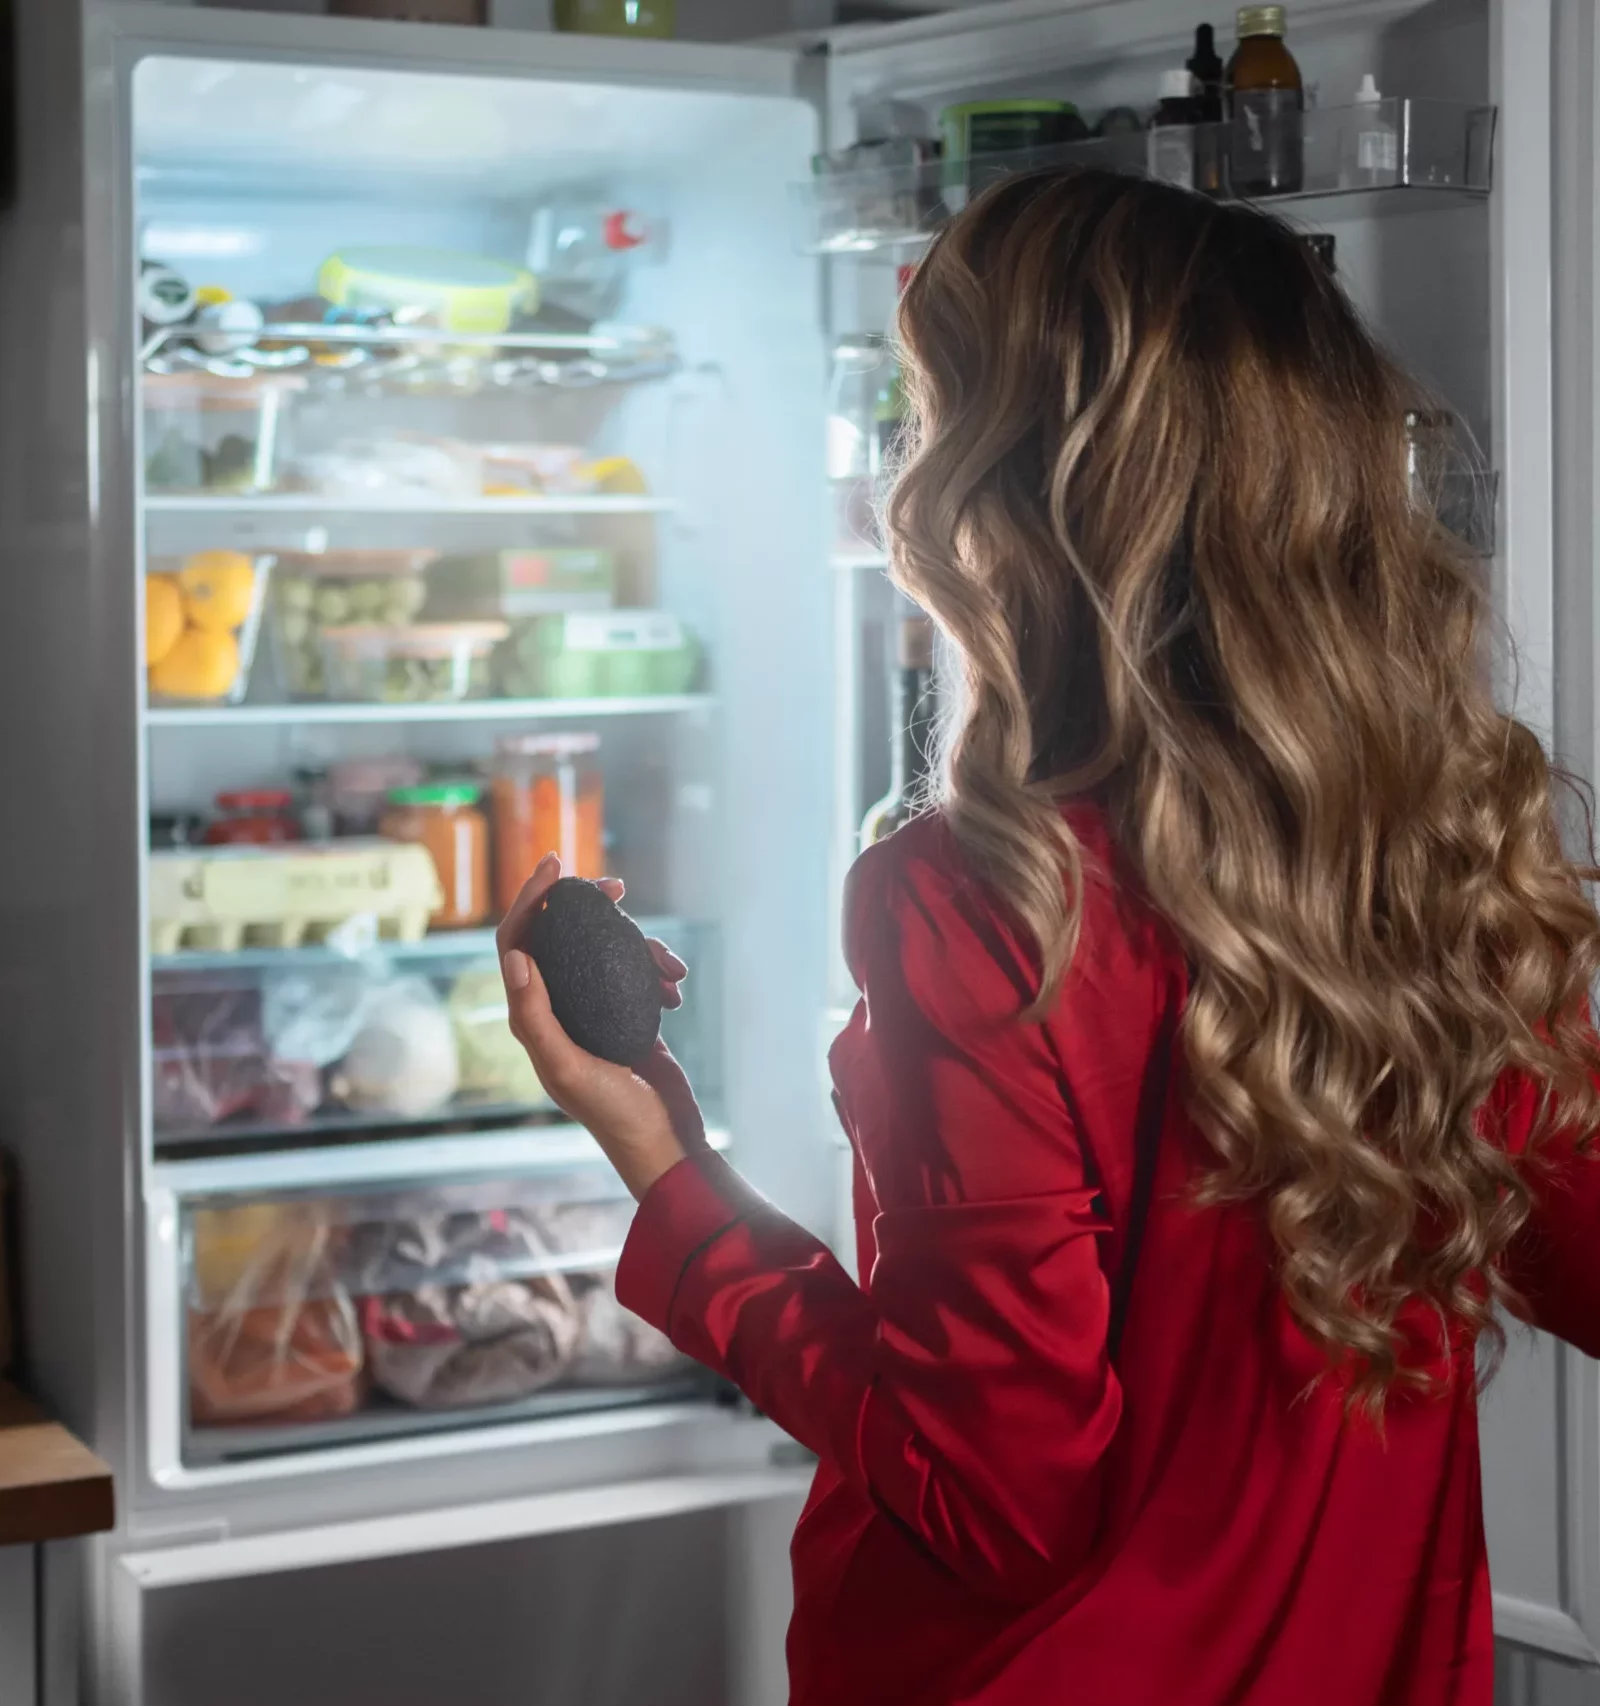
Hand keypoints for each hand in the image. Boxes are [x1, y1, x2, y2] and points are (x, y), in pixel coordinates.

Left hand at [498, 854, 704, 1200]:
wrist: (663, 1139)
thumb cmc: (613, 1111)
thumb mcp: (567, 1067)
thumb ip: (537, 1015)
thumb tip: (516, 955)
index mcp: (530, 1017)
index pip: (517, 942)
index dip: (530, 898)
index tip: (557, 865)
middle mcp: (557, 1008)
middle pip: (560, 935)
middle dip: (586, 906)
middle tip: (616, 889)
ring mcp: (593, 1008)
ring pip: (605, 949)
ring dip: (638, 944)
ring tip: (669, 964)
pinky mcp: (627, 1013)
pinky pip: (635, 970)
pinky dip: (657, 968)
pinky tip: (675, 985)